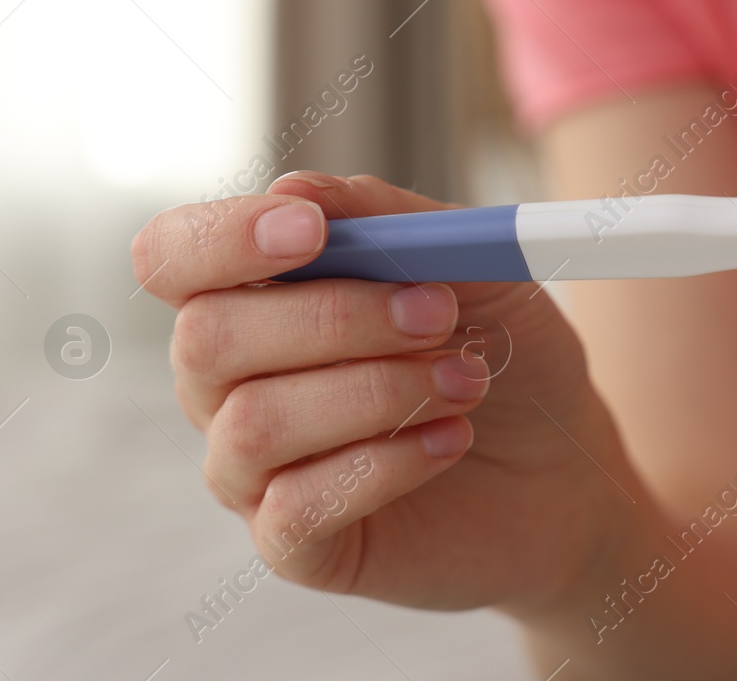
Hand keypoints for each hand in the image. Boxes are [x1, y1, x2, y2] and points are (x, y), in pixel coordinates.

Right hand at [131, 172, 633, 612]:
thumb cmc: (503, 350)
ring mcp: (251, 469)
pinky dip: (386, 463)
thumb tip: (298, 191)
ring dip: (376, 392)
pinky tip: (449, 442)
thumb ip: (388, 220)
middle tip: (440, 314)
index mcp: (254, 295)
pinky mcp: (293, 544)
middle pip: (207, 338)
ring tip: (466, 383)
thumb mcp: (472, 262)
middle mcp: (229, 381)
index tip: (310, 230)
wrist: (562, 463)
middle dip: (336, 318)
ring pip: (254, 424)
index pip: (173, 256)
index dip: (221, 238)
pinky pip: (295, 507)